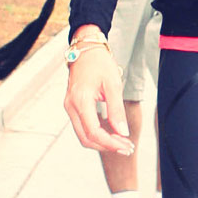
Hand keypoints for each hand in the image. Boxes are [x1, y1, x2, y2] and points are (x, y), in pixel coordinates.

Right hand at [64, 41, 132, 155]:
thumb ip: (117, 110)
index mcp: (80, 100)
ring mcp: (69, 107)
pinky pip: (83, 127)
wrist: (86, 49)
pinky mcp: (73, 107)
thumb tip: (122, 132)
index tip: (127, 145)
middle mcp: (71, 106)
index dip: (110, 143)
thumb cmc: (100, 63)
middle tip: (127, 147)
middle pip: (86, 138)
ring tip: (123, 142)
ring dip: (102, 142)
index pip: (93, 132)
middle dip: (107, 146)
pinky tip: (113, 133)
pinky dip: (98, 134)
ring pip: (83, 135)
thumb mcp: (113, 84)